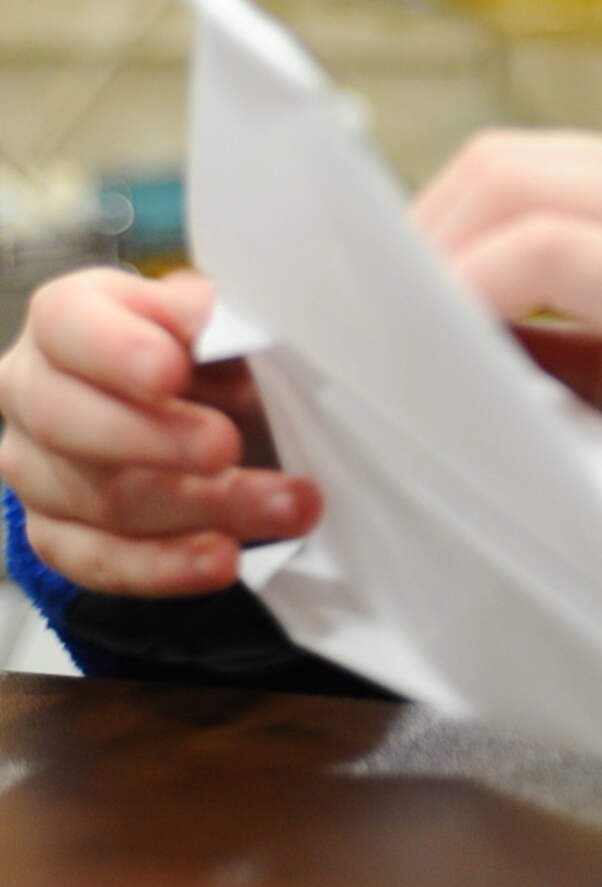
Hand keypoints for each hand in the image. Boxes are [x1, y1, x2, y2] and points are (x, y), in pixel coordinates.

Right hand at [0, 267, 321, 596]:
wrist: (201, 412)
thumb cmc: (207, 353)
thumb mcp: (217, 323)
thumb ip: (210, 320)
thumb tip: (211, 320)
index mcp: (67, 320)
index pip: (68, 325)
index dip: (116, 351)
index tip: (173, 371)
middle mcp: (30, 391)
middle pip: (66, 420)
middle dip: (157, 440)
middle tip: (229, 447)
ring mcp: (34, 469)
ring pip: (97, 499)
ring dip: (202, 508)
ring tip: (286, 507)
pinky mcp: (54, 534)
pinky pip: (99, 561)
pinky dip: (168, 566)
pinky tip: (224, 560)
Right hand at [414, 131, 601, 412]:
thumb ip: (536, 381)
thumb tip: (429, 354)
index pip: (540, 245)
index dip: (450, 281)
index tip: (399, 331)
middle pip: (514, 173)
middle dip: (429, 234)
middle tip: (386, 300)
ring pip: (522, 151)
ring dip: (454, 212)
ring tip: (419, 279)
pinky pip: (558, 156)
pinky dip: (499, 202)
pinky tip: (477, 254)